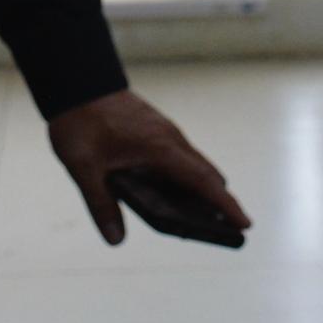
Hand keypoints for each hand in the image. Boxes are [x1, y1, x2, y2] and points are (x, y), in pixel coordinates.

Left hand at [47, 88, 252, 246]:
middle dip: (220, 202)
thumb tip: (116, 240)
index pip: (202, 181)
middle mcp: (170, 139)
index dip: (225, 205)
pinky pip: (181, 157)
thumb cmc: (81, 122)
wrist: (78, 82)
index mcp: (160, 149)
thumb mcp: (84, 168)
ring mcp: (164, 133)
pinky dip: (187, 178)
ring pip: (194, 165)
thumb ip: (101, 204)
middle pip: (206, 175)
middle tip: (229, 231)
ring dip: (203, 189)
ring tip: (205, 219)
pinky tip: (174, 194)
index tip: (245, 224)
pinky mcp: (155, 130)